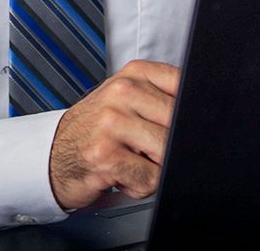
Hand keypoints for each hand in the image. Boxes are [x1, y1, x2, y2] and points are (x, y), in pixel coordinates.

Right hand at [48, 59, 180, 209]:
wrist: (55, 153)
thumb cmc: (99, 129)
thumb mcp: (129, 100)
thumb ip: (163, 99)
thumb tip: (204, 118)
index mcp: (135, 73)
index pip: (184, 84)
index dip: (194, 111)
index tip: (190, 124)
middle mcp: (122, 92)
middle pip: (179, 122)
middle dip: (174, 145)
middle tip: (151, 149)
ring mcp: (112, 122)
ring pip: (167, 151)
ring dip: (156, 168)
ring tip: (136, 161)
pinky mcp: (106, 154)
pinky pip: (150, 179)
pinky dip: (141, 186)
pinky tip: (123, 175)